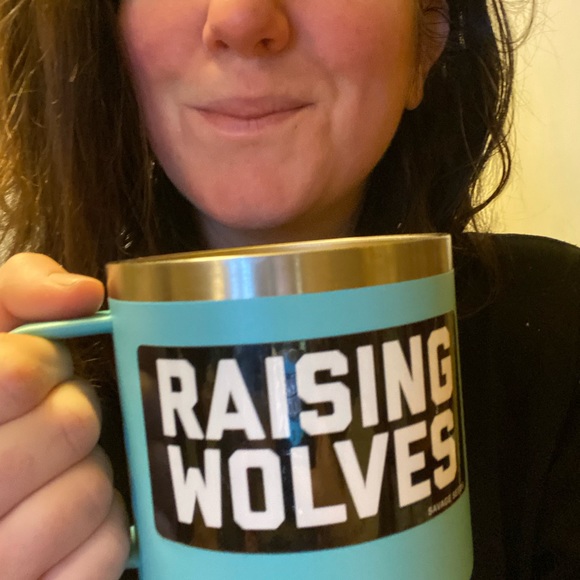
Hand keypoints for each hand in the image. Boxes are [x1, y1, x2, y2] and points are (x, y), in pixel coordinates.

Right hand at [0, 254, 129, 579]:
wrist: (2, 488)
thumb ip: (20, 290)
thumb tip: (84, 293)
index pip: (19, 375)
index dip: (40, 365)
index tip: (36, 372)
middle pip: (73, 426)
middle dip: (73, 413)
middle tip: (50, 421)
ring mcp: (1, 560)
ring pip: (91, 493)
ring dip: (89, 473)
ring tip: (55, 475)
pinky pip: (103, 551)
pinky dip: (101, 529)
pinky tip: (67, 523)